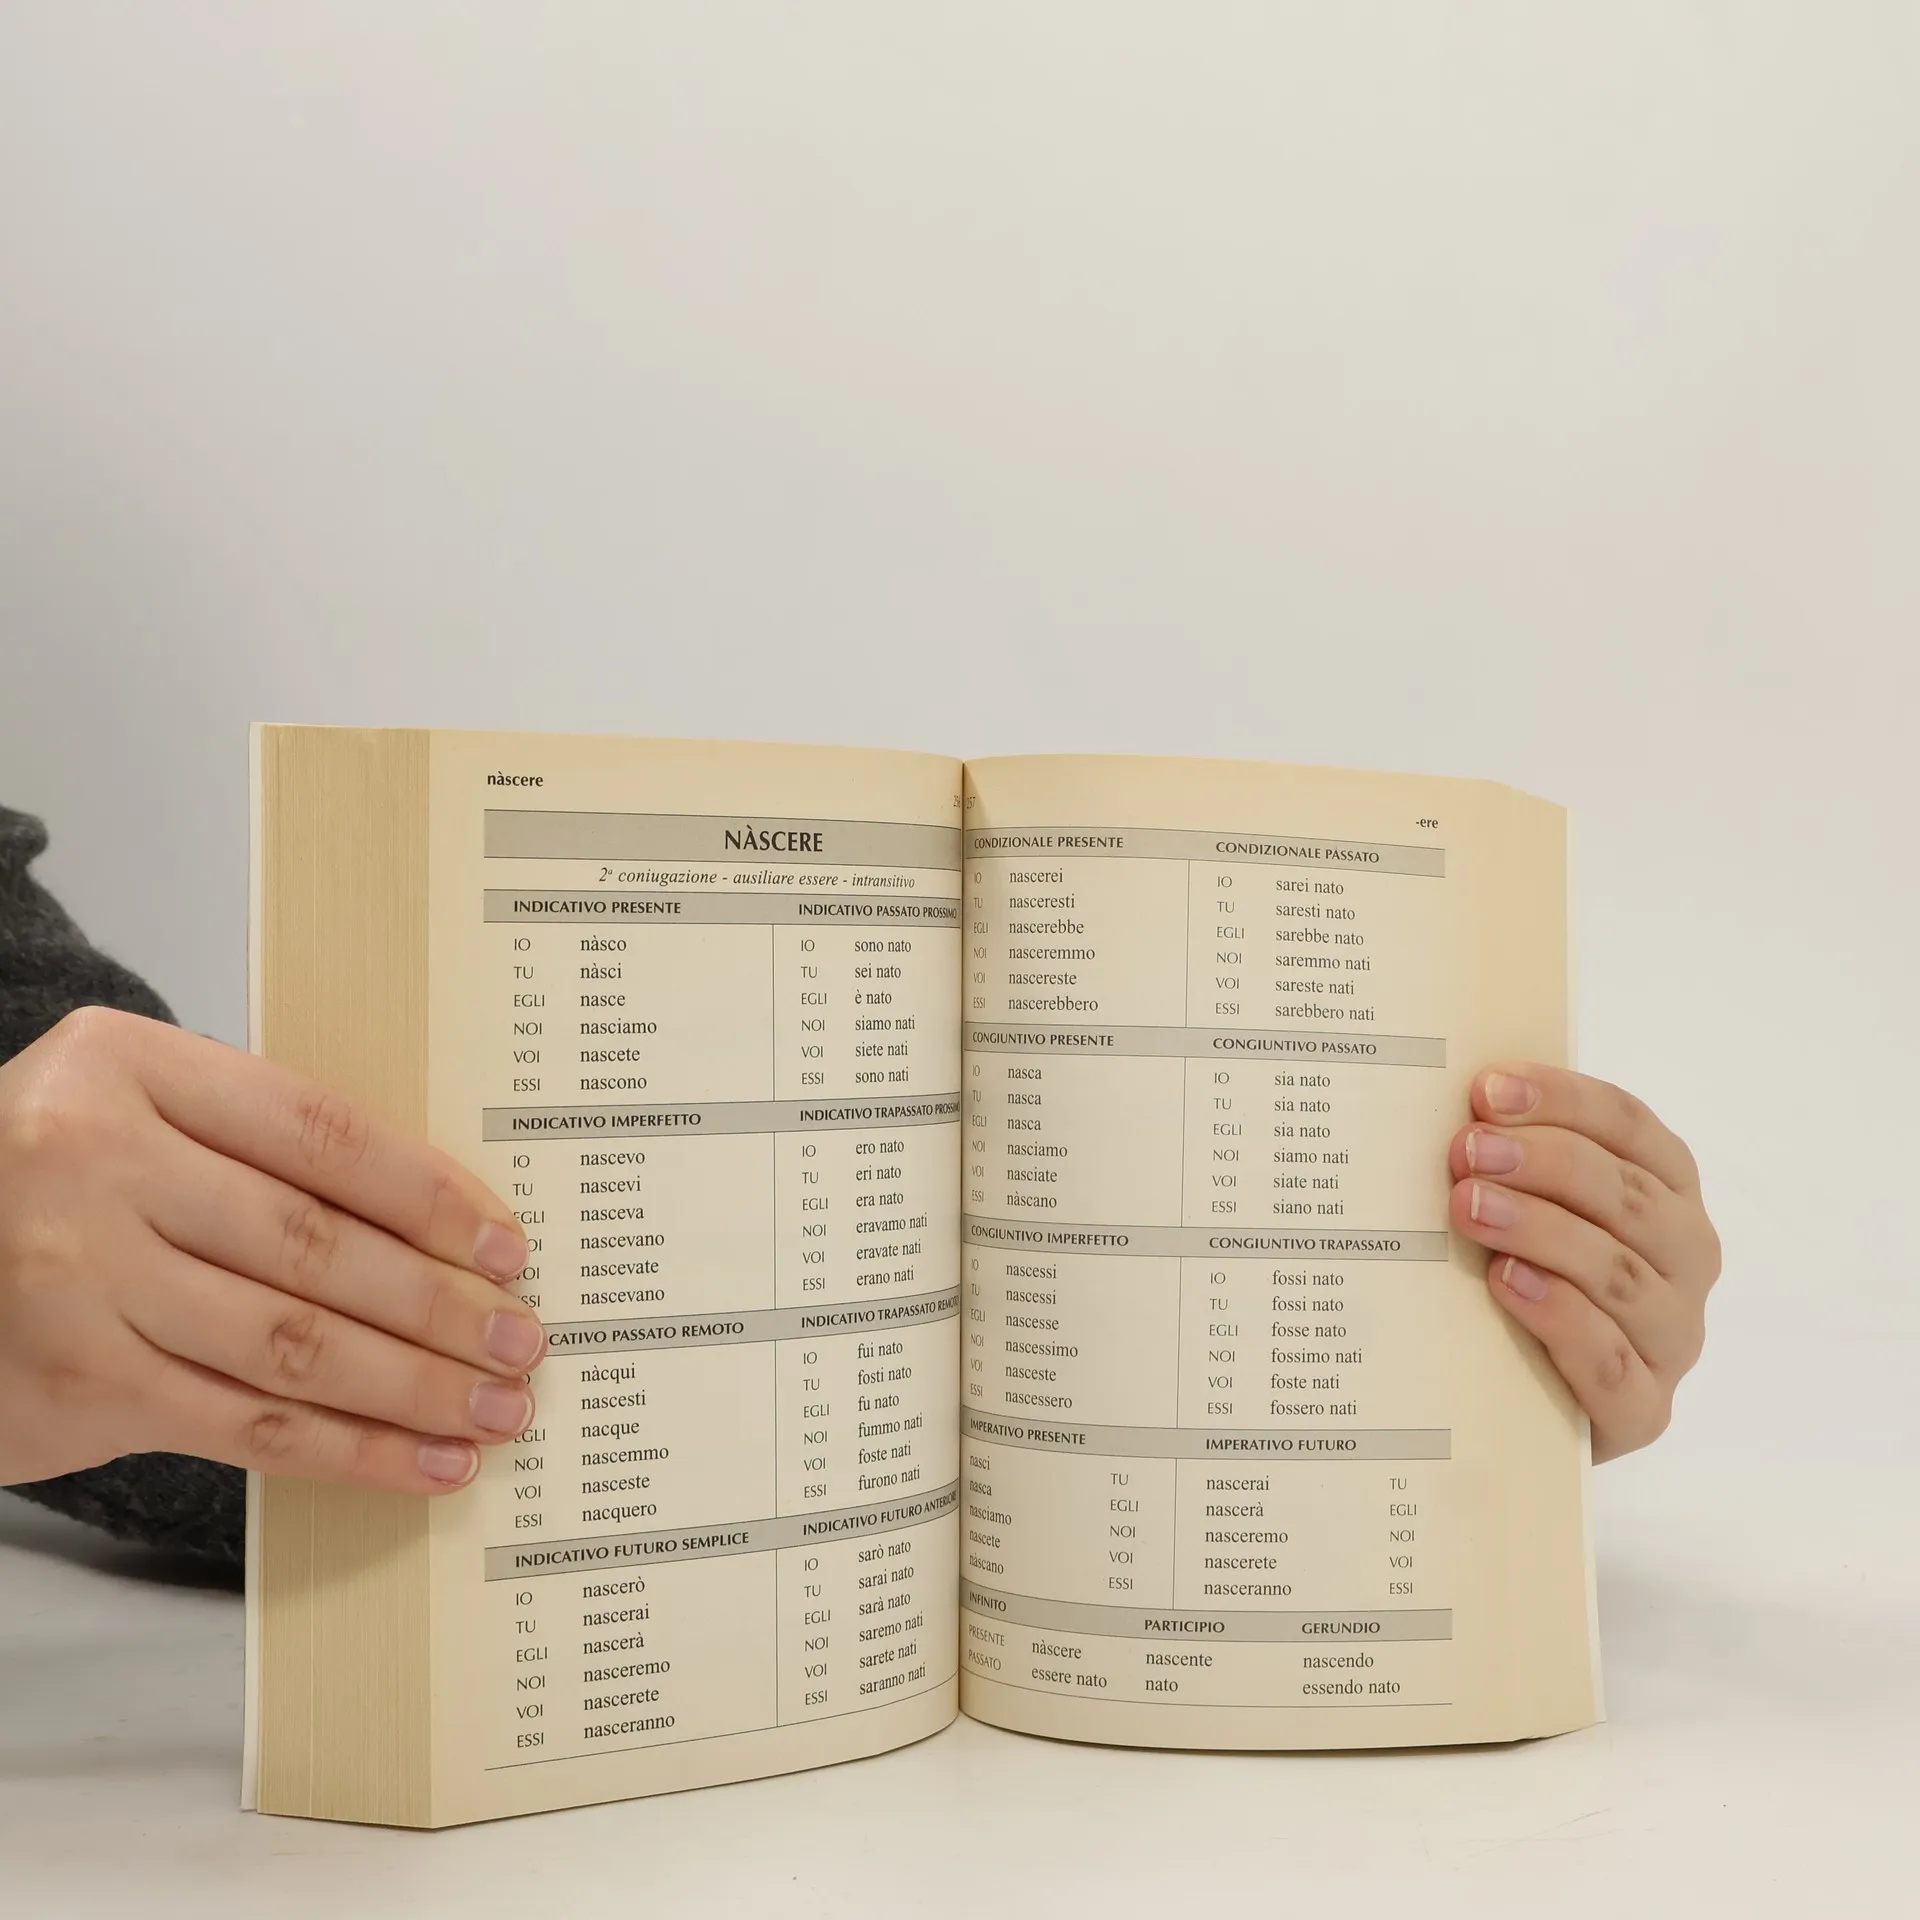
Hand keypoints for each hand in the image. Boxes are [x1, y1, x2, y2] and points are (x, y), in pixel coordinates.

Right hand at [0, 1006, 543, 1493]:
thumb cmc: (49, 1178)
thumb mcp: (137, 1113)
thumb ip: (259, 1145)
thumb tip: (441, 1218)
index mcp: (127, 1066)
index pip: (320, 1133)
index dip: (429, 1195)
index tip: (505, 1245)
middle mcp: (93, 1163)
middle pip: (315, 1246)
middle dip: (439, 1305)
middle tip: (523, 1340)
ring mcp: (75, 1279)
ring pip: (291, 1345)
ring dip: (412, 1387)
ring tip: (494, 1408)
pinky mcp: (75, 1385)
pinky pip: (245, 1423)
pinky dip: (347, 1449)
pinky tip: (420, 1462)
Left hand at [1449, 1062, 1718, 1461]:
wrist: (1534, 1407)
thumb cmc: (1529, 1277)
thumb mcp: (1529, 1207)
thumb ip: (1512, 1158)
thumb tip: (1458, 1099)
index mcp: (1666, 1190)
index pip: (1629, 1127)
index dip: (1562, 1100)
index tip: (1487, 1089)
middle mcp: (1685, 1258)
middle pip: (1627, 1195)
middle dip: (1543, 1162)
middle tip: (1466, 1150)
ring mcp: (1672, 1336)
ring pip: (1618, 1272)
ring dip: (1541, 1230)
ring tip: (1470, 1207)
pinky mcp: (1644, 1410)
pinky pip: (1610, 1359)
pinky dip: (1559, 1315)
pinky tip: (1505, 1282)